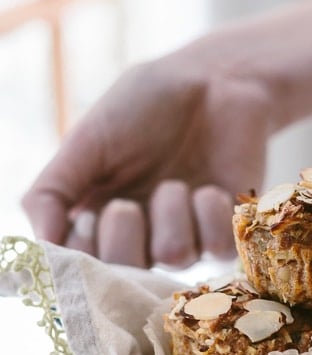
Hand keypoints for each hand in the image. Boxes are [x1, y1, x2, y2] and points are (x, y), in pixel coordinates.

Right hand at [22, 41, 270, 266]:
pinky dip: (209, 212)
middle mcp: (143, 235)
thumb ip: (52, 193)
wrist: (213, 79)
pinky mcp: (227, 229)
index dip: (84, 254)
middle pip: (126, 274)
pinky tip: (209, 187)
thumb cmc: (145, 105)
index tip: (88, 217)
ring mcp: (187, 234)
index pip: (84, 267)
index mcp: (100, 219)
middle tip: (127, 204)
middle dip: (123, 236)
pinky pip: (216, 248)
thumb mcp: (85, 142)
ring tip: (176, 182)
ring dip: (171, 213)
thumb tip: (41, 243)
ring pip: (173, 257)